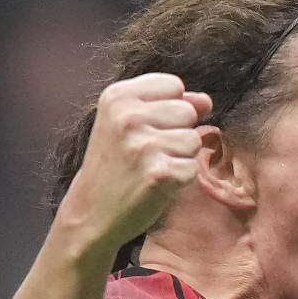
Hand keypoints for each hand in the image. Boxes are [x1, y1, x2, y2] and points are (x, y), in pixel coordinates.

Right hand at [58, 73, 213, 252]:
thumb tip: (206, 101)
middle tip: (147, 154)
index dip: (169, 109)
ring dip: (179, 158)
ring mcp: (144, 146)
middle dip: (177, 133)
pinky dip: (179, 180)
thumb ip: (167, 105)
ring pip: (194, 140)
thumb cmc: (114, 166)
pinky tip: (155, 185)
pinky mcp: (159, 174)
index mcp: (118, 97)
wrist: (91, 213)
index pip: (174, 85)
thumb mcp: (128, 125)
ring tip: (151, 168)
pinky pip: (192, 168)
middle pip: (188, 111)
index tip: (147, 129)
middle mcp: (129, 117)